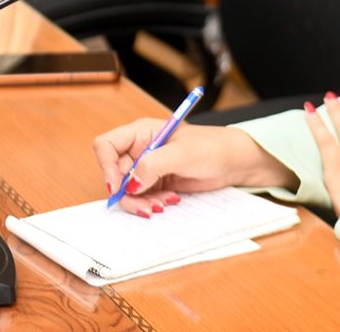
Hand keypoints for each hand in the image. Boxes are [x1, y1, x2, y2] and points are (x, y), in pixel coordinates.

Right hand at [93, 119, 294, 216]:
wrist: (233, 162)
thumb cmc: (212, 147)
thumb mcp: (183, 153)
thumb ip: (154, 164)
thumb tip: (131, 183)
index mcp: (141, 132)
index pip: (107, 146)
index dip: (107, 166)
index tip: (118, 186)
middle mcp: (140, 149)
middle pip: (115, 173)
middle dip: (127, 193)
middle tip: (144, 206)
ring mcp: (147, 167)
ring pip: (127, 190)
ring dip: (141, 201)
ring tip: (163, 204)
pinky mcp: (156, 182)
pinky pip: (141, 197)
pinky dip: (151, 203)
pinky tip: (170, 200)